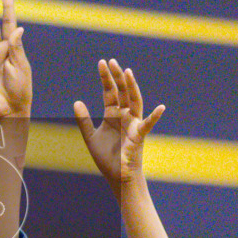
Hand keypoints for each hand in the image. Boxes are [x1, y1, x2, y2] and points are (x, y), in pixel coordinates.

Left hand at [73, 59, 163, 188]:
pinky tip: (161, 108)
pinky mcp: (139, 135)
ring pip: (134, 101)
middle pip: (122, 91)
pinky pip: (148, 124)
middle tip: (111, 61)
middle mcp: (124, 115)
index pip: (110, 92)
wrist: (117, 176)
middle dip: (117, 76)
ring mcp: (133, 124)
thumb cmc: (107, 158)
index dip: (106, 78)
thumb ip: (84, 120)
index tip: (102, 63)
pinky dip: (155, 117)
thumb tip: (77, 102)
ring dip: (132, 87)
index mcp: (113, 114)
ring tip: (128, 72)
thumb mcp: (91, 137)